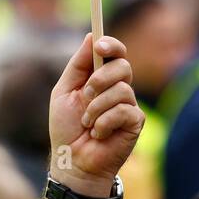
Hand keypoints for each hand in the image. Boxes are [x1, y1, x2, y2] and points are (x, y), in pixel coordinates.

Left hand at [47, 34, 143, 197]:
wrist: (72, 161)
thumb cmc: (66, 129)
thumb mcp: (64, 92)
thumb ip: (78, 65)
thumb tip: (92, 36)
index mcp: (100, 77)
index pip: (114, 52)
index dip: (111, 44)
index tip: (99, 46)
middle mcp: (117, 88)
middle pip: (122, 66)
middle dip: (100, 79)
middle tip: (86, 95)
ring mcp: (128, 105)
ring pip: (121, 89)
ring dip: (96, 108)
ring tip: (87, 123)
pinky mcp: (135, 122)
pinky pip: (124, 110)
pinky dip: (104, 123)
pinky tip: (98, 134)